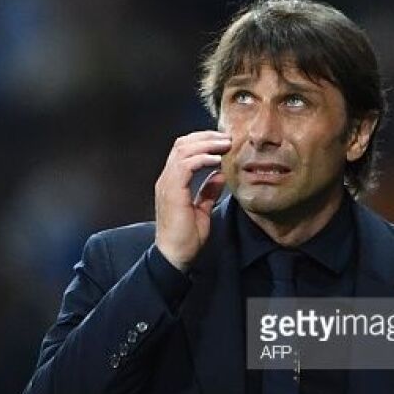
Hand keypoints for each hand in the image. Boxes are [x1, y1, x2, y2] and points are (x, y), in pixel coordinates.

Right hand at [154, 131, 230, 271]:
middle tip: (226, 138)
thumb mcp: (202, 210)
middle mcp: (166, 179)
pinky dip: (202, 158)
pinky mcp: (172, 192)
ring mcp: (167, 184)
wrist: (175, 256)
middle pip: (182, 144)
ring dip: (206, 144)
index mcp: (172, 182)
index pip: (183, 150)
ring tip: (224, 145)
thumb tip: (219, 176)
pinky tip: (216, 160)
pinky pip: (185, 166)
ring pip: (183, 150)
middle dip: (206, 137)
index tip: (223, 142)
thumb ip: (208, 191)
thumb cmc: (186, 238)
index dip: (203, 142)